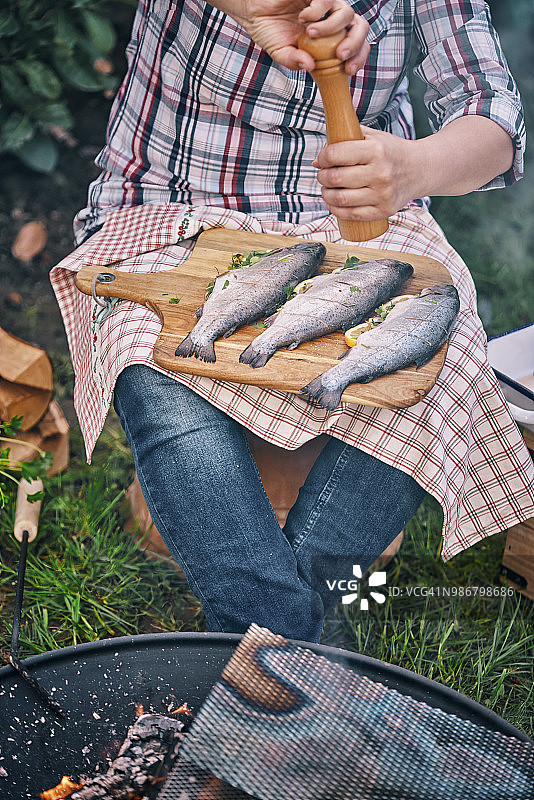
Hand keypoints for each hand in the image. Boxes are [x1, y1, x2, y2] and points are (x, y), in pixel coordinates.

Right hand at [208, 0, 369, 72]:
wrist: (254, 11)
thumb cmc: (270, 31)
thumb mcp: (282, 53)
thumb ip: (295, 61)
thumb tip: (310, 66)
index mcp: (331, 39)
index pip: (356, 46)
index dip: (358, 57)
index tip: (348, 70)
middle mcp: (333, 20)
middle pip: (360, 27)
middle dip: (355, 43)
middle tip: (340, 56)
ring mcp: (326, 5)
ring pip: (347, 14)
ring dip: (331, 27)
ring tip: (310, 33)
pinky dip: (317, 11)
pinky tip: (303, 18)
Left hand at [313, 125, 419, 220]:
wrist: (420, 169)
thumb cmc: (391, 152)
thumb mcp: (373, 137)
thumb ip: (346, 141)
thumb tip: (317, 162)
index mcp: (376, 150)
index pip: (336, 154)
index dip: (324, 158)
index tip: (323, 160)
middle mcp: (380, 173)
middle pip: (335, 178)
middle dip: (323, 177)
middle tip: (324, 175)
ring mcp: (382, 194)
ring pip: (340, 199)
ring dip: (326, 195)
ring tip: (327, 189)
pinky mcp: (384, 210)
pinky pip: (351, 215)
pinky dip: (336, 210)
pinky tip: (334, 203)